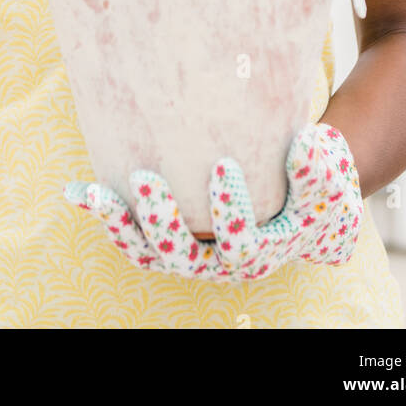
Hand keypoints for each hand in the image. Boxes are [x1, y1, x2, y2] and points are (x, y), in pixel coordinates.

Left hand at [63, 121, 362, 280]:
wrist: (297, 204)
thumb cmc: (314, 190)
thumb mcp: (326, 182)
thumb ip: (317, 169)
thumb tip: (303, 143)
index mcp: (259, 253)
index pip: (239, 243)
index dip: (228, 211)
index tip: (222, 165)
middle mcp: (217, 261)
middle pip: (181, 254)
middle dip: (161, 218)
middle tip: (145, 177)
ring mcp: (188, 252)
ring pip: (147, 251)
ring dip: (120, 224)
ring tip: (95, 194)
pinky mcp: (167, 237)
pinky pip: (131, 234)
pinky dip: (106, 215)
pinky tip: (78, 191)